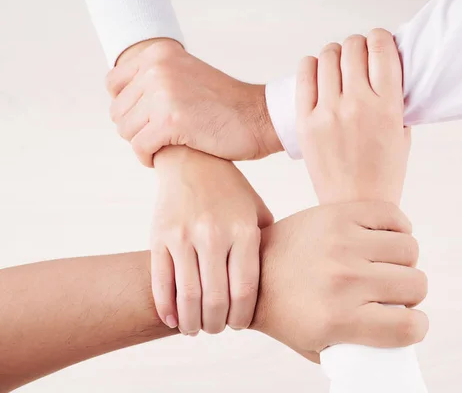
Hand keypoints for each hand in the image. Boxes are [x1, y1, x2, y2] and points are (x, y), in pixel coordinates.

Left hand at [106, 39, 282, 166]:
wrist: (260, 117)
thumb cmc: (226, 105)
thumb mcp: (187, 76)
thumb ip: (156, 80)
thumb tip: (120, 105)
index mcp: (159, 54)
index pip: (113, 84)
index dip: (127, 106)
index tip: (147, 118)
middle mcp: (157, 68)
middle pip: (119, 112)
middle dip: (137, 129)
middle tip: (161, 136)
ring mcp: (163, 94)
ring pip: (127, 131)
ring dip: (144, 144)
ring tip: (166, 145)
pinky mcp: (171, 121)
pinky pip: (140, 148)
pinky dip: (148, 158)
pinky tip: (165, 156)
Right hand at [152, 146, 272, 334]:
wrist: (191, 159)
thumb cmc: (229, 191)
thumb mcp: (256, 211)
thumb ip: (264, 244)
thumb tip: (276, 280)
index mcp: (244, 230)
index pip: (246, 289)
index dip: (242, 316)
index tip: (239, 324)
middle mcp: (214, 234)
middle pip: (216, 299)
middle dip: (216, 325)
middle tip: (217, 329)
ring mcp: (184, 236)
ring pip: (188, 296)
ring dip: (191, 322)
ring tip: (195, 328)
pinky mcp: (159, 236)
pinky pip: (161, 282)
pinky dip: (166, 308)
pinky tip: (173, 319)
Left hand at [251, 201, 427, 362]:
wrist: (252, 271)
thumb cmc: (287, 313)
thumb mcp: (317, 347)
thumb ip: (358, 351)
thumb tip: (396, 349)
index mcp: (338, 318)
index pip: (408, 326)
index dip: (415, 327)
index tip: (406, 322)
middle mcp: (343, 279)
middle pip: (416, 284)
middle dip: (410, 294)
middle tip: (391, 293)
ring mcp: (341, 243)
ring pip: (409, 249)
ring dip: (403, 261)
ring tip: (385, 266)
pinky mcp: (338, 215)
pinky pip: (393, 217)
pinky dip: (396, 228)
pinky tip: (382, 240)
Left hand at [296, 29, 409, 205]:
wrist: (354, 206)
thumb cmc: (382, 174)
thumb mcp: (401, 134)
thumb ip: (395, 100)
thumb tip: (386, 70)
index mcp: (387, 108)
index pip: (381, 49)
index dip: (379, 38)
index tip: (378, 43)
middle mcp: (357, 105)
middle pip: (353, 47)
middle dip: (358, 45)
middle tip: (358, 57)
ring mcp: (328, 113)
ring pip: (328, 55)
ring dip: (335, 54)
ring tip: (338, 66)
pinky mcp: (305, 121)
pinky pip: (304, 73)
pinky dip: (312, 65)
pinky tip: (319, 73)